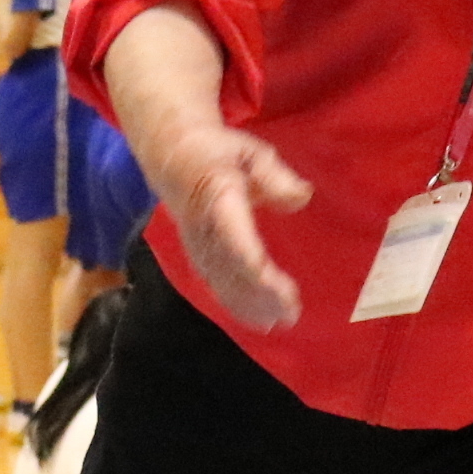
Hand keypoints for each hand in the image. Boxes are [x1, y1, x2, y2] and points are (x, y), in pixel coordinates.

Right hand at [147, 122, 310, 329]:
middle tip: (290, 313)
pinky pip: (215, 283)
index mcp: (217, 197)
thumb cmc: (219, 151)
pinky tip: (258, 319)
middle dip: (258, 295)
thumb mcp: (250, 151)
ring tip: (279, 322)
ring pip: (221, 281)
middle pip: (229, 268)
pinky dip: (236, 304)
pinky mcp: (197, 254)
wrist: (170, 154)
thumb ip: (274, 175)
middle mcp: (203, 228)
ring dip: (249, 305)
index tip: (280, 286)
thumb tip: (302, 197)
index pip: (234, 237)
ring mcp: (197, 244)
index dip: (254, 265)